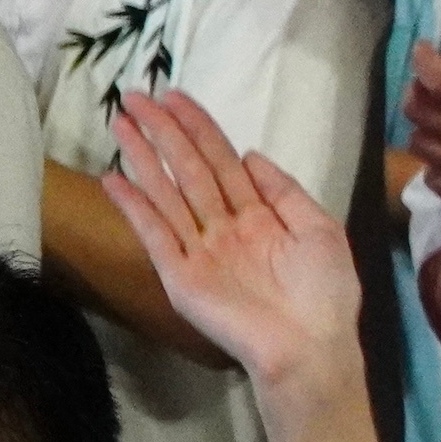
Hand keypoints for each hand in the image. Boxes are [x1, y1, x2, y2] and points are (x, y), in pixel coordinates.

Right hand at [97, 90, 362, 405]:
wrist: (312, 346)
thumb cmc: (325, 292)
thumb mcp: (319, 229)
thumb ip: (284, 191)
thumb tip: (251, 154)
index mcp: (259, 215)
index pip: (222, 160)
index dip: (200, 127)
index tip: (177, 96)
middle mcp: (223, 227)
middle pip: (188, 168)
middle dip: (164, 131)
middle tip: (136, 95)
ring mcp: (199, 250)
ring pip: (166, 192)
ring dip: (143, 157)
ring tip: (119, 122)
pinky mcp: (180, 275)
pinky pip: (154, 234)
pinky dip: (135, 206)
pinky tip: (115, 178)